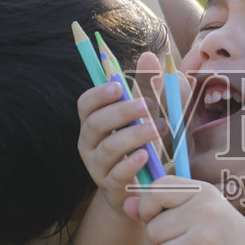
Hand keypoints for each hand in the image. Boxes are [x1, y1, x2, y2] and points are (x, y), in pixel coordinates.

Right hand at [76, 78, 161, 216]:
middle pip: (94, 124)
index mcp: (96, 122)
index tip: (118, 86)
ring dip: (132, 136)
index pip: (85, 105)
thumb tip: (149, 56)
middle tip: (148, 105)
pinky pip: (116, 176)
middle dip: (120, 112)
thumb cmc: (152, 144)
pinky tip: (146, 155)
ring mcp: (98, 168)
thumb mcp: (159, 114)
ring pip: (107, 149)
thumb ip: (154, 88)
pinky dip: (130, 164)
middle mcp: (90, 144)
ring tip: (157, 129)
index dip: (98, 94)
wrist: (150, 188)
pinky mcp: (112, 189)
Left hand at [128, 179, 244, 244]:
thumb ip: (161, 205)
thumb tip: (126, 205)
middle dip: (161, 243)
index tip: (161, 218)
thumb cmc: (222, 230)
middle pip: (152, 231)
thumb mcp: (198, 208)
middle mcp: (204, 213)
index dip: (148, 209)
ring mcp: (206, 242)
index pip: (155, 192)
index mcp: (201, 193)